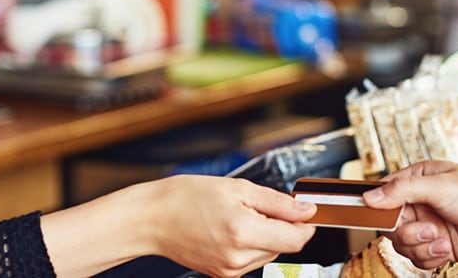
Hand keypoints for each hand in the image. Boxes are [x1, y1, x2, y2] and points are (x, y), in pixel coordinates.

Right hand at [141, 176, 316, 276]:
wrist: (151, 219)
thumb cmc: (185, 198)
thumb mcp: (236, 188)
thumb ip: (277, 202)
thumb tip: (306, 210)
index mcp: (243, 231)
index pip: (296, 239)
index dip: (304, 223)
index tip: (301, 209)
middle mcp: (238, 257)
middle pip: (284, 246)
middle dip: (279, 226)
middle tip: (255, 205)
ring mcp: (230, 270)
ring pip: (268, 254)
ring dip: (264, 236)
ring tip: (237, 216)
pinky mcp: (223, 275)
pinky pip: (250, 260)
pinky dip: (249, 245)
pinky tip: (229, 230)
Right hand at [362, 160, 457, 268]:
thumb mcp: (441, 187)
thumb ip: (402, 191)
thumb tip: (369, 197)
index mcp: (419, 179)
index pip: (384, 193)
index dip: (379, 208)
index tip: (379, 218)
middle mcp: (422, 202)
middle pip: (390, 224)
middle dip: (407, 232)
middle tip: (428, 229)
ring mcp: (431, 225)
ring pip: (403, 244)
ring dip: (421, 246)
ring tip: (442, 239)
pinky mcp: (440, 246)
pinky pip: (418, 258)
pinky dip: (429, 257)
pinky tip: (447, 250)